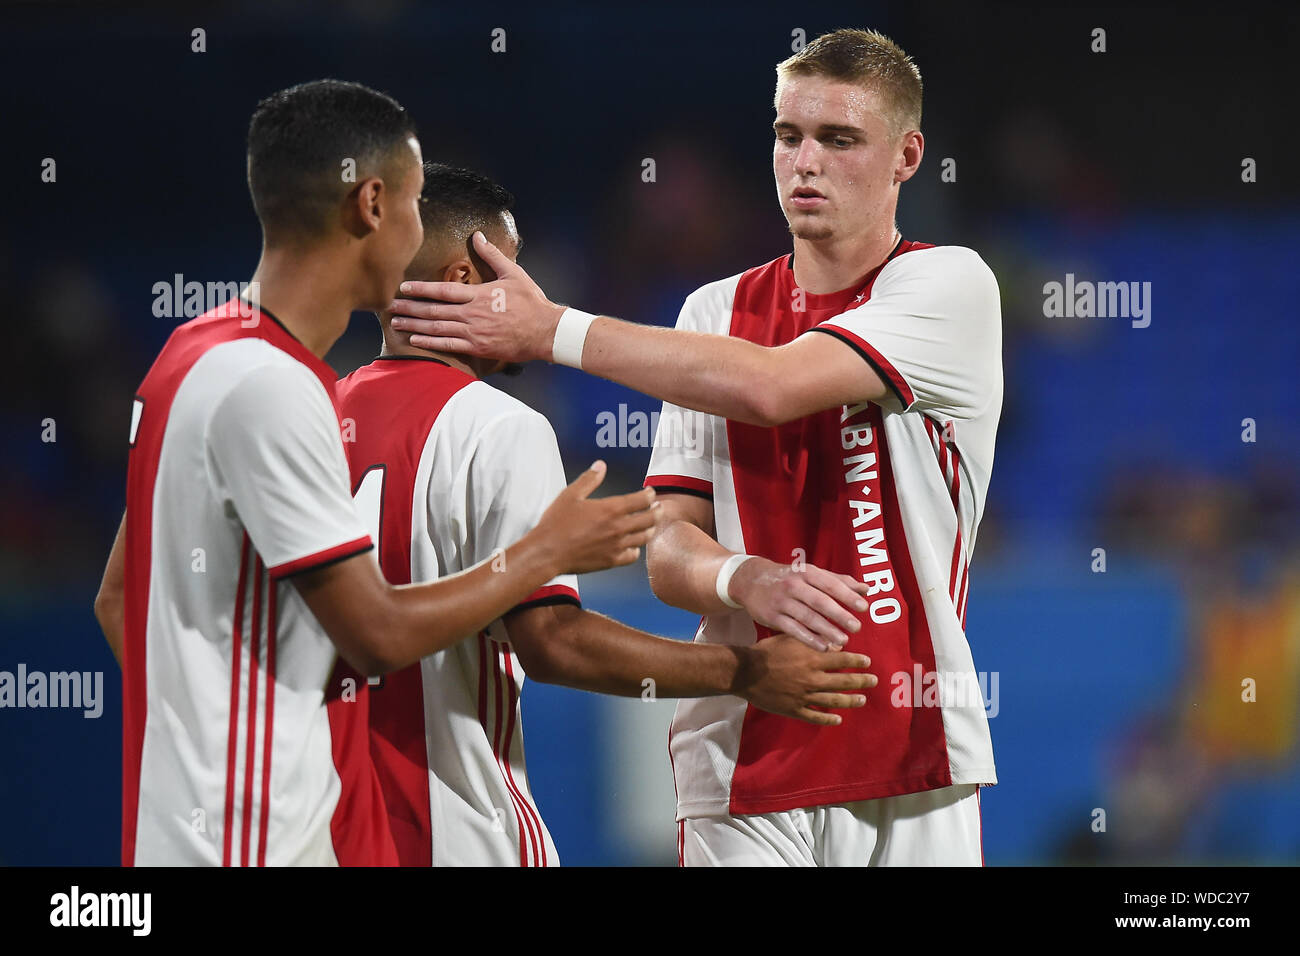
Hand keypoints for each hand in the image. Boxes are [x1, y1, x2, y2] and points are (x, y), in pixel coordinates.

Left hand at [389, 231, 563, 362]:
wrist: (546, 331)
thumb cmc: (532, 302)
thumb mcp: (514, 273)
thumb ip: (492, 255)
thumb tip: (478, 236)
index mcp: (478, 294)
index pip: (443, 290)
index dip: (421, 289)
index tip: (403, 287)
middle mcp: (471, 313)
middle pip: (433, 310)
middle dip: (410, 308)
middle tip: (389, 306)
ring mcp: (473, 332)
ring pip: (437, 328)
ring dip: (414, 325)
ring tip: (395, 323)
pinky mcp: (478, 347)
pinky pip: (449, 345)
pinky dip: (430, 343)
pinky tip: (415, 341)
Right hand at [533, 461, 657, 573]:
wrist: (547, 552)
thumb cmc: (556, 523)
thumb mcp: (571, 495)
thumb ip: (589, 479)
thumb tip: (600, 465)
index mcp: (611, 509)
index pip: (642, 500)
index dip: (650, 494)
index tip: (650, 492)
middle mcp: (618, 528)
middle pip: (650, 519)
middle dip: (657, 510)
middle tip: (659, 507)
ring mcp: (616, 546)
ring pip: (645, 537)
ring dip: (650, 529)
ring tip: (650, 524)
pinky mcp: (611, 561)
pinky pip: (632, 555)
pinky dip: (636, 549)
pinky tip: (632, 545)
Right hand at [727, 556, 870, 651]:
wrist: (751, 581)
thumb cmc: (789, 578)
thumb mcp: (811, 573)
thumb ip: (838, 581)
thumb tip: (865, 589)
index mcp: (806, 572)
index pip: (830, 584)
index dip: (847, 595)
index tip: (863, 607)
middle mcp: (794, 585)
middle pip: (819, 601)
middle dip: (838, 614)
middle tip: (856, 627)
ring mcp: (782, 601)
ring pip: (806, 617)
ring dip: (826, 630)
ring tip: (843, 641)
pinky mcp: (772, 617)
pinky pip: (793, 630)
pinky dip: (809, 639)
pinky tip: (823, 647)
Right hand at [735, 634, 876, 725]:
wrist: (745, 672)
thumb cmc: (766, 651)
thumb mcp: (790, 638)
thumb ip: (812, 639)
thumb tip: (835, 643)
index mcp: (812, 660)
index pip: (842, 661)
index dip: (857, 662)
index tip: (868, 662)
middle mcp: (812, 680)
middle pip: (843, 682)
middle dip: (861, 682)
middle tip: (874, 681)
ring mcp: (804, 697)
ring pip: (833, 701)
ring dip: (850, 701)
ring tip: (862, 700)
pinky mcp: (794, 710)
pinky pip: (815, 717)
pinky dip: (827, 720)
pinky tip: (838, 720)